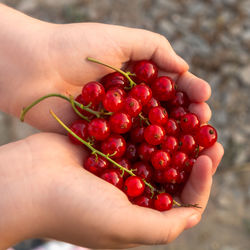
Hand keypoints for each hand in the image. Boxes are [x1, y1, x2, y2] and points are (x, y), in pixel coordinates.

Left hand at [0, 5, 209, 133]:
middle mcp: (129, 99)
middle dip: (184, 115)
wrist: (33, 68)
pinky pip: (125, 144)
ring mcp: (116, 119)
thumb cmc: (75, 47)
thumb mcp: (120, 38)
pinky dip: (142, 150)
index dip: (188, 91)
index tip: (203, 97)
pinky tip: (159, 155)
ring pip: (147, 129)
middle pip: (162, 109)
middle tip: (202, 122)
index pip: (169, 85)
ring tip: (189, 141)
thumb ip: (154, 48)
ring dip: (168, 135)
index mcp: (135, 76)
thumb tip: (183, 68)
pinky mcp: (101, 136)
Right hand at [0, 133, 222, 248]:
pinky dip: (148, 123)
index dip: (200, 181)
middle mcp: (131, 189)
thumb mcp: (122, 227)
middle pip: (171, 171)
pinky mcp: (105, 145)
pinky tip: (161, 110)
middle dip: (192, 154)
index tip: (208, 157)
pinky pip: (133, 132)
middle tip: (210, 136)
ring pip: (154, 148)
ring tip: (191, 118)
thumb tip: (193, 217)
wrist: (28, 182)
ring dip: (174, 135)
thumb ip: (161, 227)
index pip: (181, 199)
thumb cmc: (73, 209)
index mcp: (138, 212)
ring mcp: (117, 164)